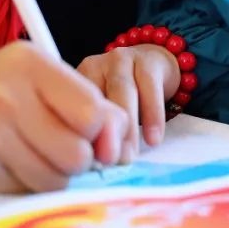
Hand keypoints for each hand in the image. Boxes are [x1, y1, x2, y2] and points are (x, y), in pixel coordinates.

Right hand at [0, 41, 126, 192]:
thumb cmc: (9, 85)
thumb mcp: (49, 75)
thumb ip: (94, 105)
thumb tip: (115, 148)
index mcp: (31, 64)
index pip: (91, 114)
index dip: (99, 130)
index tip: (88, 130)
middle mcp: (5, 96)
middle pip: (76, 155)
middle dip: (78, 157)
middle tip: (62, 144)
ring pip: (53, 181)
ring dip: (55, 174)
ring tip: (39, 152)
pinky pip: (24, 192)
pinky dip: (26, 182)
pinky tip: (13, 159)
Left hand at [77, 44, 180, 161]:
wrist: (155, 66)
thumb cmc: (123, 98)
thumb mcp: (106, 110)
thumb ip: (98, 130)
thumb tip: (92, 167)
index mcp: (76, 80)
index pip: (73, 104)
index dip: (78, 132)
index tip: (85, 162)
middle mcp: (95, 65)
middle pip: (97, 97)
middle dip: (103, 131)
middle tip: (109, 161)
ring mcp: (121, 60)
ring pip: (122, 90)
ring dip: (126, 126)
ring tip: (129, 156)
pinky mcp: (149, 61)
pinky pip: (150, 87)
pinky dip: (153, 115)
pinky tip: (153, 139)